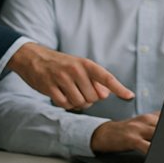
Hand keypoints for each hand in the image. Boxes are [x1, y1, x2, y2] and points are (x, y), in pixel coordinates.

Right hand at [7, 42, 133, 109]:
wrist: (33, 57)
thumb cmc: (61, 65)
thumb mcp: (79, 67)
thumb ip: (94, 80)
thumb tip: (106, 95)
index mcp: (86, 64)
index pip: (106, 77)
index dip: (119, 88)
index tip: (130, 96)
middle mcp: (75, 70)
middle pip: (93, 97)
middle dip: (89, 99)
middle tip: (79, 91)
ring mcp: (61, 78)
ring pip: (79, 103)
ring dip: (77, 103)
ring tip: (70, 93)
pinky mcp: (49, 87)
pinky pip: (64, 104)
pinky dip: (65, 104)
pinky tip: (61, 96)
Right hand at [91, 113, 159, 153]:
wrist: (103, 133)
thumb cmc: (126, 131)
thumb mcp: (143, 124)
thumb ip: (158, 124)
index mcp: (151, 117)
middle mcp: (146, 120)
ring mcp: (139, 129)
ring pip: (159, 134)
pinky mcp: (132, 139)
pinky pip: (146, 146)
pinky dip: (155, 152)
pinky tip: (161, 157)